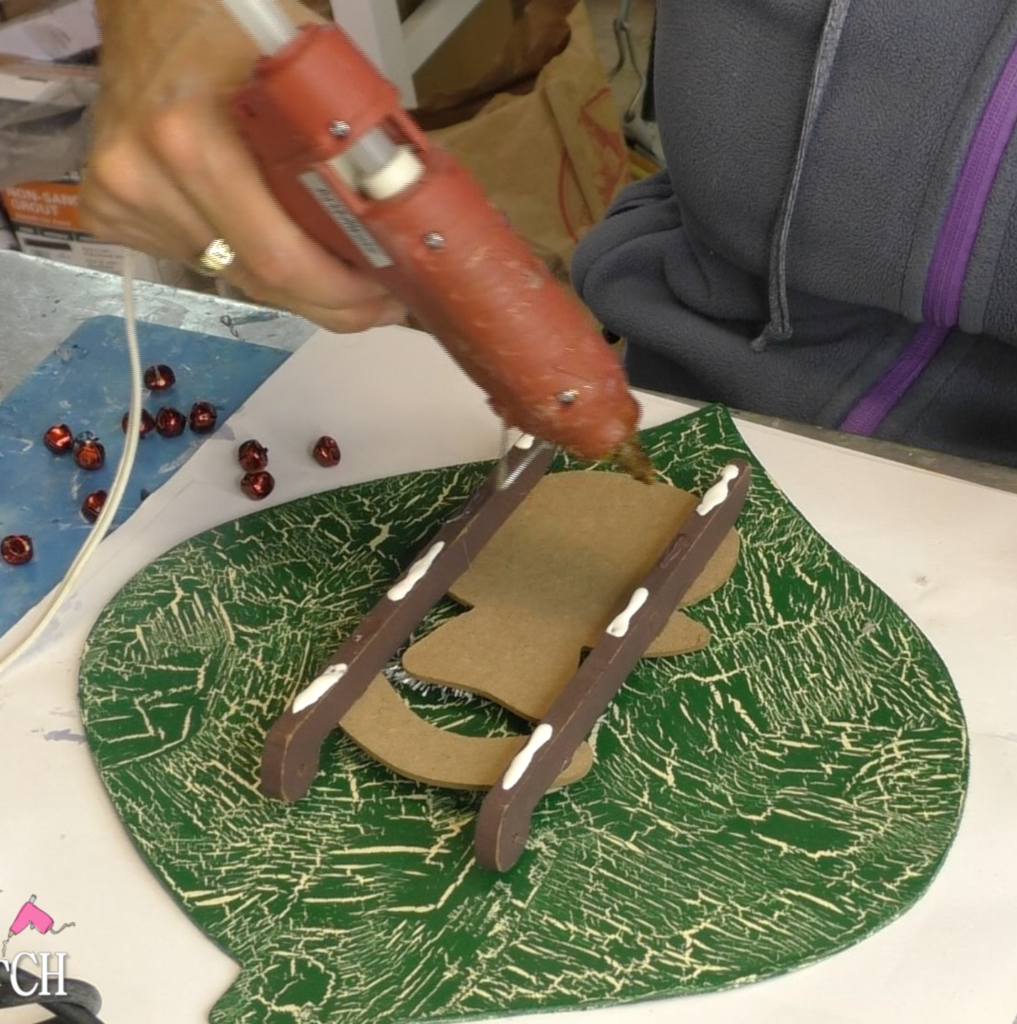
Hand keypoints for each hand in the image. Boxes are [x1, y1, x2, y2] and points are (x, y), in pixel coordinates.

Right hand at [81, 0, 405, 332]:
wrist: (150, 10)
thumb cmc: (234, 33)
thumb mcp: (306, 75)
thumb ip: (351, 149)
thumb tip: (405, 225)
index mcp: (195, 136)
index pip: (282, 258)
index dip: (342, 293)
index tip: (385, 295)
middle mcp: (149, 174)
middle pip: (261, 281)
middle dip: (330, 303)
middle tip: (373, 304)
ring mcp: (123, 198)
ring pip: (236, 278)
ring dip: (292, 284)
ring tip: (331, 269)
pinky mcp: (110, 213)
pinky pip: (204, 262)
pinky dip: (246, 261)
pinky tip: (268, 238)